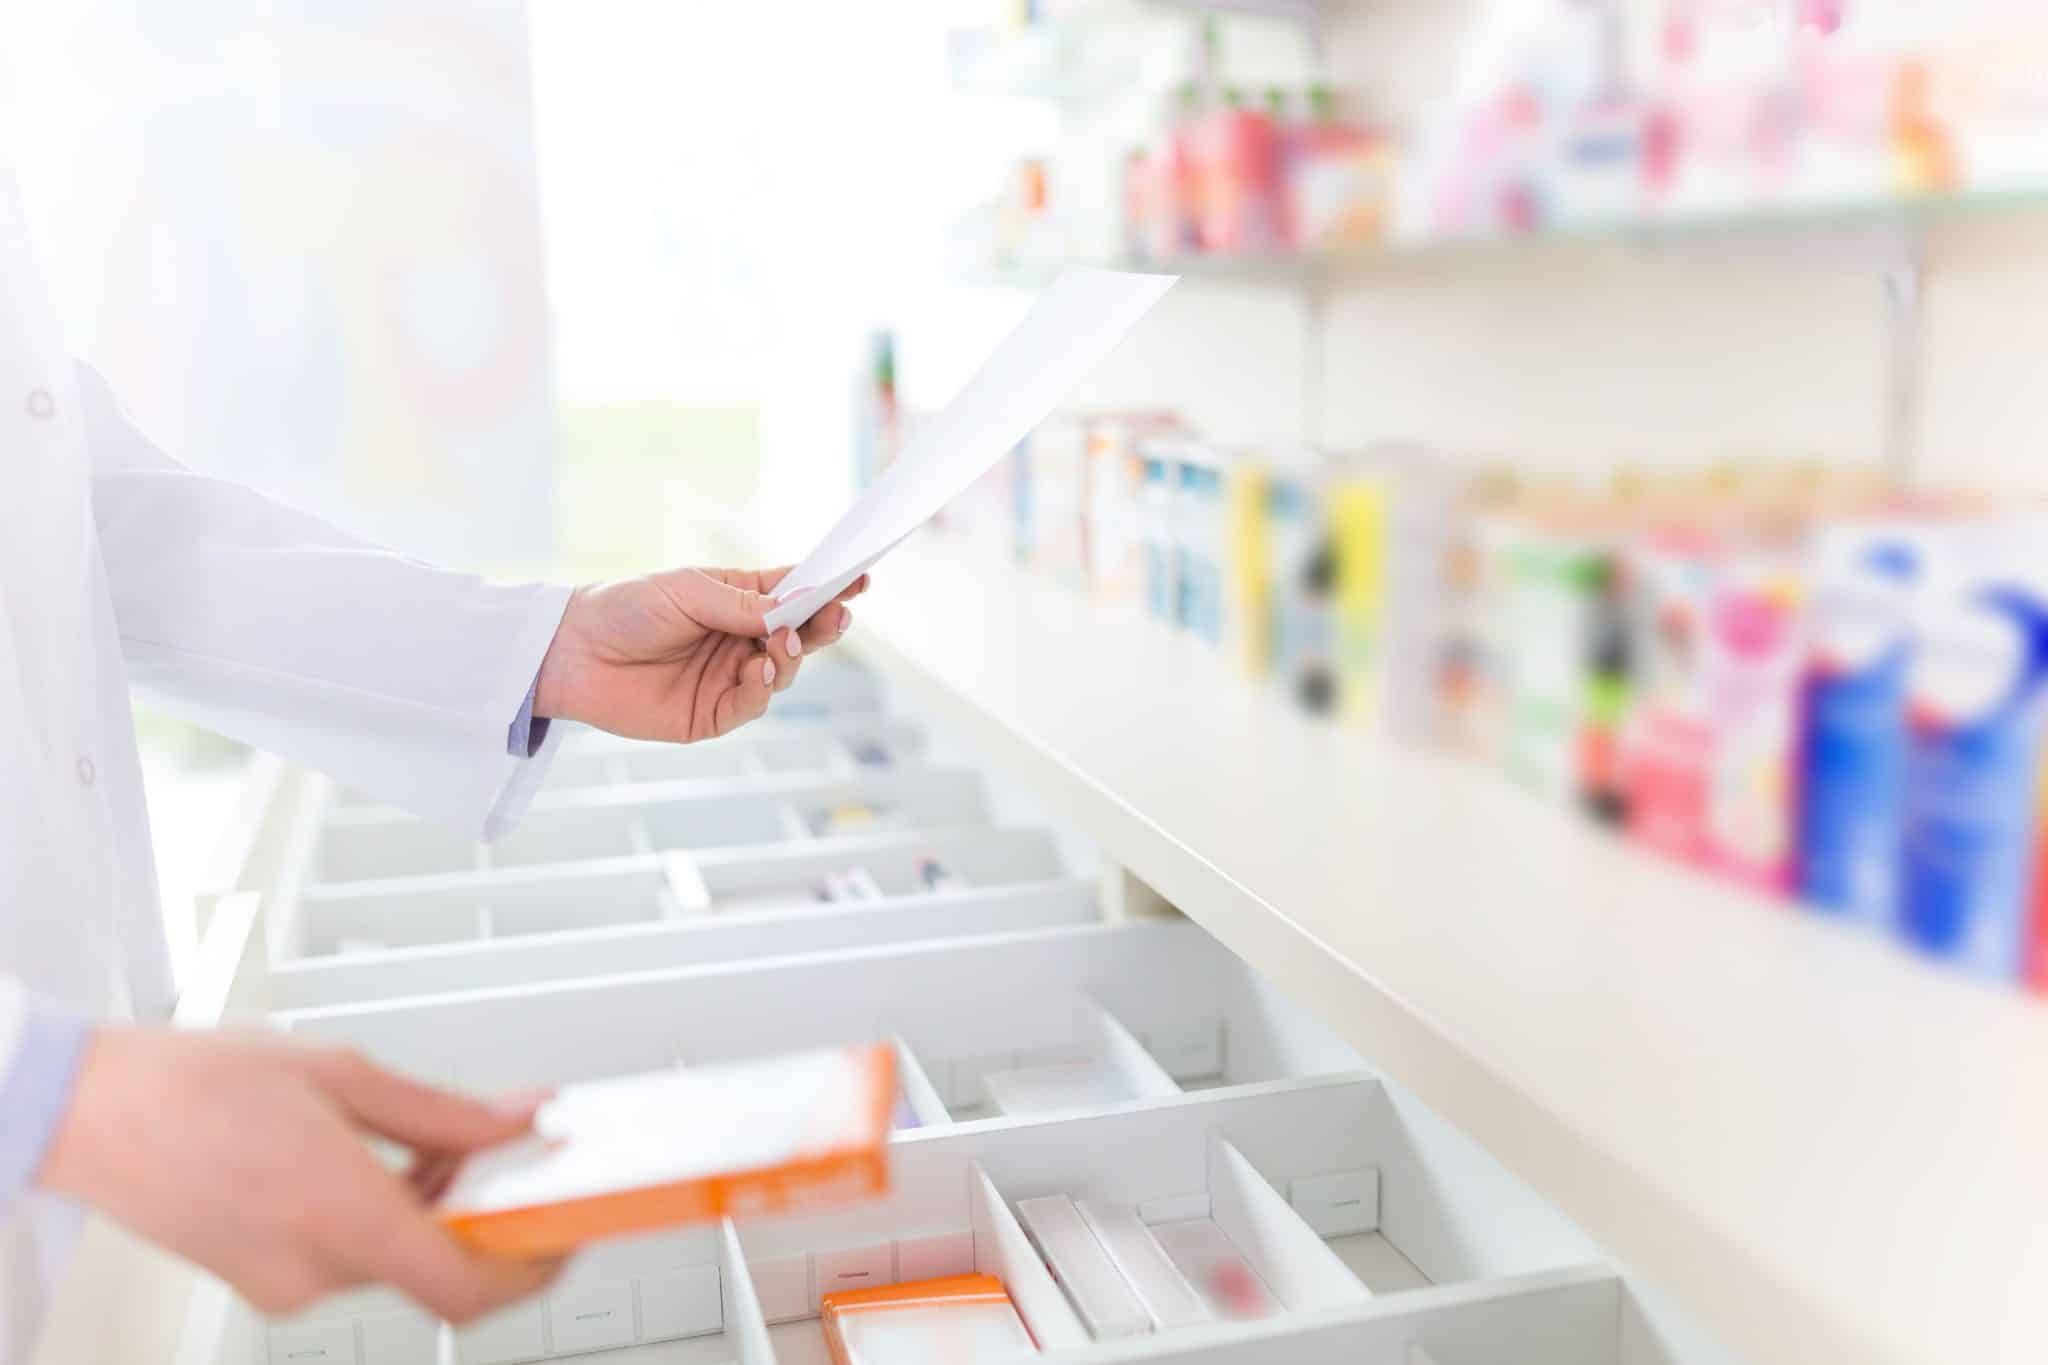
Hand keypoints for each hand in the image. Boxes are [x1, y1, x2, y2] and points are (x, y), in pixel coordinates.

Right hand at [38, 1029, 562, 1322]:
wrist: (89, 1109)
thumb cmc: (192, 1083)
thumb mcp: (345, 1074)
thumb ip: (446, 1110)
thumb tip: (518, 1120)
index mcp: (340, 1213)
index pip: (466, 1286)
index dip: (532, 1265)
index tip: (564, 1230)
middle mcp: (313, 1267)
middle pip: (439, 1265)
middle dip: (485, 1213)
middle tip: (506, 1155)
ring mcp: (284, 1283)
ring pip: (399, 1261)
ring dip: (436, 1211)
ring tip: (434, 1140)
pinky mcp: (265, 1280)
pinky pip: (354, 1260)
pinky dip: (388, 1218)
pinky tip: (383, 1162)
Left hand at [534, 566, 868, 742]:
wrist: (572, 652)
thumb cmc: (626, 607)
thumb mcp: (686, 592)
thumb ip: (740, 605)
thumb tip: (791, 612)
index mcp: (740, 599)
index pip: (795, 592)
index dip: (828, 587)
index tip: (860, 579)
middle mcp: (742, 639)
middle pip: (800, 634)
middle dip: (823, 625)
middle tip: (838, 616)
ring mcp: (731, 678)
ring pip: (783, 672)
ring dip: (790, 657)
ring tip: (779, 642)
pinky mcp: (713, 715)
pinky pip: (752, 705)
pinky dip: (762, 689)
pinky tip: (758, 672)